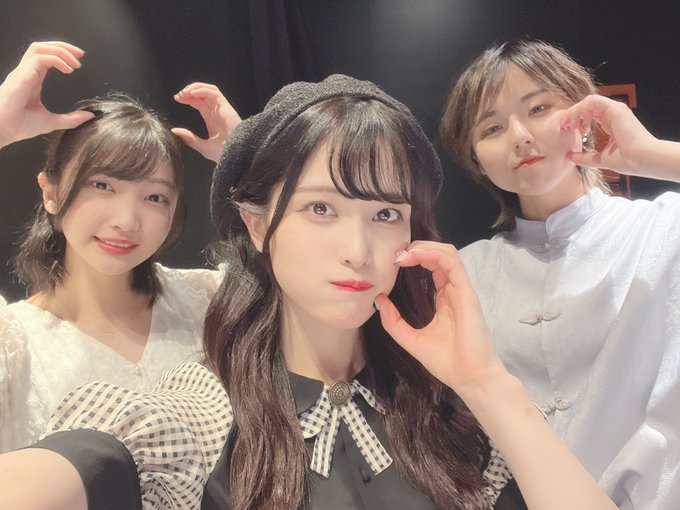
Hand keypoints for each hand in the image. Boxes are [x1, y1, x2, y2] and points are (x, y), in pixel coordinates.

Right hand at [0, 41, 94, 148]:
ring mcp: (23, 72)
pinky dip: (56, 59)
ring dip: (60, 50)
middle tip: (81, 53)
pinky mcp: (22, 74)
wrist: (4, 129)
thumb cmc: (20, 125)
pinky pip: (40, 58)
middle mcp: (27, 72)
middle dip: (63, 46)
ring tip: (76, 61)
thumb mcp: (52, 121)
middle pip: (43, 47)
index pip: (46, 58)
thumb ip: (71, 119)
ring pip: (39, 47)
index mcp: (32, 80)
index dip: (62, 55)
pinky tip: (68, 69)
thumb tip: (89, 115)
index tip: (78, 61)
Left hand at [172, 82, 240, 161]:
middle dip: (189, 91)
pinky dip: (203, 90)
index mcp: (212, 119)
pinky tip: (192, 94)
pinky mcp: (226, 108)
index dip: (187, 98)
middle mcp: (217, 112)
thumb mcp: (203, 146)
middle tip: (179, 95)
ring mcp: (222, 109)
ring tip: (185, 92)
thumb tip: (174, 130)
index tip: (177, 99)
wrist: (237, 156)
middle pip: (202, 93)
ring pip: (209, 89)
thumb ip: (189, 138)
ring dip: (196, 87)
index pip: (198, 102)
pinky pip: (214, 93)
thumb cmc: (225, 154)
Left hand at [375, 241, 505, 392]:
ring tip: (404, 254)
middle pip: (439, 254)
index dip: (413, 258)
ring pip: (447, 253)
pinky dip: (434, 254)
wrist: (470, 379)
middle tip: (396, 255)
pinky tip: (416, 256)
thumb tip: (379, 300)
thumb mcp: (411, 339)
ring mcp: (461, 290)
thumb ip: (394, 321)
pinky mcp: (466, 292)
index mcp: (443, 299)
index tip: (393, 262)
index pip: (431, 266)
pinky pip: (452, 263)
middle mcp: (453, 290)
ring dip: (424, 247)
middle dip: (416, 248)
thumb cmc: (447, 362)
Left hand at [561, 94, 658, 175]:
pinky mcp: (615, 109)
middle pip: (588, 106)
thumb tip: (570, 156)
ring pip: (589, 101)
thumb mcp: (601, 159)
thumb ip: (586, 157)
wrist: (642, 159)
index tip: (568, 130)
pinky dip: (583, 109)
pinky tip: (580, 121)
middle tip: (565, 126)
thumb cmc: (628, 160)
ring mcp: (615, 110)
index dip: (577, 119)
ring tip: (571, 125)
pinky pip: (593, 101)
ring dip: (576, 111)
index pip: (590, 114)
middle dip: (573, 114)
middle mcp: (613, 114)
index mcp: (611, 123)